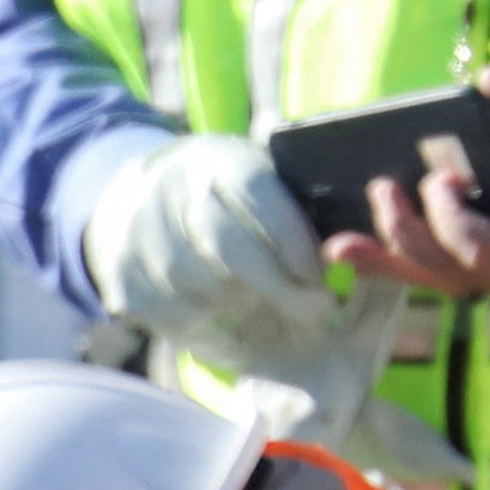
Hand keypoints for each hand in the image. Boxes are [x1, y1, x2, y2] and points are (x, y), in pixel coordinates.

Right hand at [79, 132, 358, 374]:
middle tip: (316, 312)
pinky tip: (231, 325)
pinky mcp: (121, 278)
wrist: (136, 200)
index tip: (324, 278)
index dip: (294, 244)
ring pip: (199, 287)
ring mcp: (138, 235)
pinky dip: (207, 329)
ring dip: (243, 308)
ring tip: (269, 311)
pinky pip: (172, 315)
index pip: (259, 200)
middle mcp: (172, 191)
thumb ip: (306, 203)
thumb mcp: (264, 181)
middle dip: (277, 286)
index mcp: (219, 160)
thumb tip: (368, 232)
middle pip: (226, 247)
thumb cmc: (230, 199)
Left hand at [329, 75, 489, 299]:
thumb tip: (489, 82)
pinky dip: (401, 261)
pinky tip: (359, 246)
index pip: (486, 250)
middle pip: (454, 274)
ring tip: (336, 246)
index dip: (452, 220)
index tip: (439, 178)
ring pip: (441, 282)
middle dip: (408, 236)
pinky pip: (442, 272)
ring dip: (388, 262)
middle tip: (380, 188)